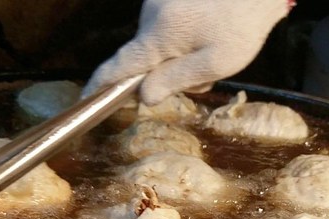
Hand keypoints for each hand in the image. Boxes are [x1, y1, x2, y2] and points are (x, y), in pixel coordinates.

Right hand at [84, 0, 292, 105]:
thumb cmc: (243, 23)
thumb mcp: (216, 62)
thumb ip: (177, 80)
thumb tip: (144, 96)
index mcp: (158, 35)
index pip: (120, 65)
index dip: (101, 85)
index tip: (85, 98)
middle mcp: (150, 15)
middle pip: (144, 57)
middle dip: (168, 73)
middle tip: (205, 76)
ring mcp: (158, 2)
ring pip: (158, 44)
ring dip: (179, 56)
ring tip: (213, 48)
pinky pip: (167, 27)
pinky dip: (183, 39)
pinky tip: (210, 33)